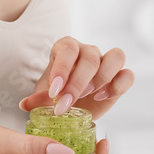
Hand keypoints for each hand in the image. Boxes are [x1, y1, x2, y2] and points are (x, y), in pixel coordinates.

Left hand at [18, 37, 134, 118]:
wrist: (71, 106)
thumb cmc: (56, 94)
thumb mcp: (45, 96)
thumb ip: (38, 98)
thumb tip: (25, 104)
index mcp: (66, 47)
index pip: (69, 49)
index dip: (63, 69)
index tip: (55, 92)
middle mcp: (88, 50)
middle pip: (91, 57)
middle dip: (78, 83)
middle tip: (67, 104)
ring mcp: (106, 61)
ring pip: (116, 56)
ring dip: (102, 78)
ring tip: (88, 96)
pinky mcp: (120, 77)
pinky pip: (128, 74)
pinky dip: (118, 85)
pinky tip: (102, 97)